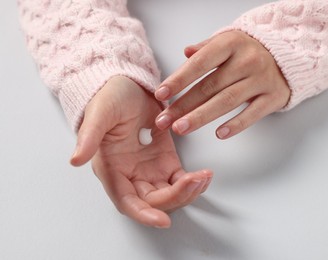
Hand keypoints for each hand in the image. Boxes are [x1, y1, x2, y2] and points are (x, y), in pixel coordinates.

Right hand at [70, 76, 212, 227]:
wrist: (127, 85)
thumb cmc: (109, 98)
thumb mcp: (99, 114)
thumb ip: (89, 137)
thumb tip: (76, 159)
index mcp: (112, 169)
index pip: (127, 201)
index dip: (143, 214)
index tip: (162, 220)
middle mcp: (130, 175)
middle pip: (153, 201)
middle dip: (175, 198)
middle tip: (194, 182)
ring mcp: (150, 169)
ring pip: (169, 194)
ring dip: (188, 192)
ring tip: (204, 177)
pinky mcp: (166, 160)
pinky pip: (180, 180)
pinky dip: (193, 181)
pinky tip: (204, 174)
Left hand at [154, 30, 290, 138]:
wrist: (288, 55)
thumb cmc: (250, 51)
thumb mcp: (228, 41)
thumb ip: (206, 47)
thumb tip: (186, 53)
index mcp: (231, 44)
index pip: (200, 63)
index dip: (179, 79)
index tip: (161, 94)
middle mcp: (247, 60)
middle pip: (210, 86)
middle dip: (183, 105)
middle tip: (164, 121)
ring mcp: (261, 79)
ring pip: (227, 101)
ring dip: (201, 117)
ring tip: (181, 128)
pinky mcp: (273, 97)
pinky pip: (253, 113)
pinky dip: (236, 124)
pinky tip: (219, 134)